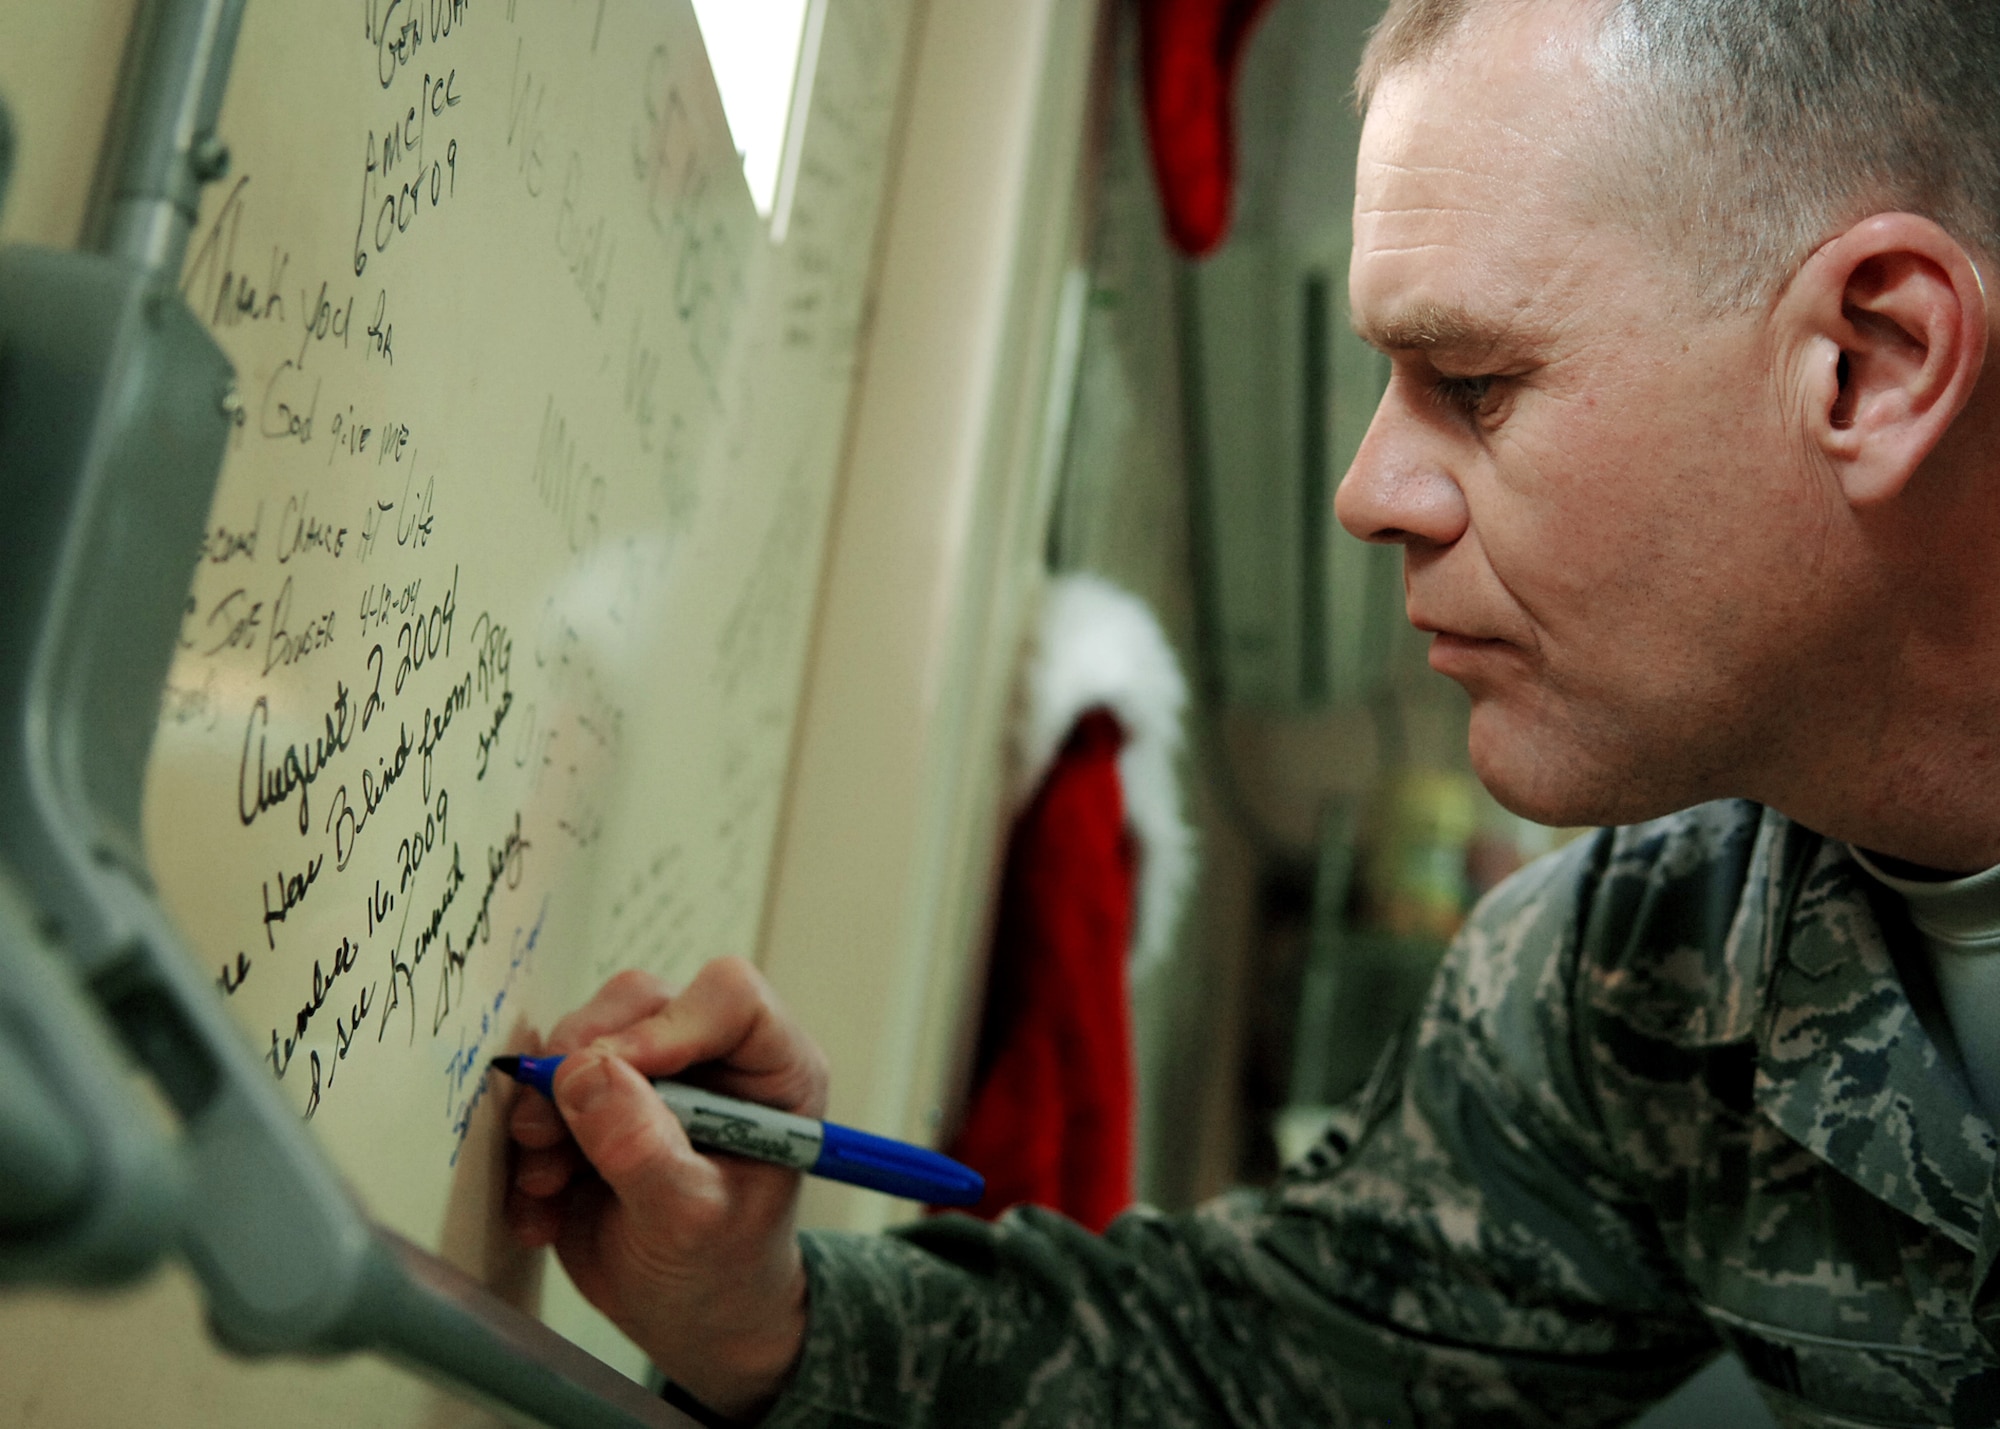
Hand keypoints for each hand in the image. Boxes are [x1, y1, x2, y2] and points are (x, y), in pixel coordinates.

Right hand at [505, 959, 827, 1418]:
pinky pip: (548, 1084)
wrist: (687, 1315)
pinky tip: (543, 1207)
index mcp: (773, 1070)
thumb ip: (643, 1148)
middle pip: (640, 1004)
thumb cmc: (720, 1268)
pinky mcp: (603, 1097)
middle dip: (579, 1065)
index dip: (665, 1026)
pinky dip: (530, 1144)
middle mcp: (716, 1055)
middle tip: (543, 1135)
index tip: (612, 1073)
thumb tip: (585, 1074)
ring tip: (546, 1186)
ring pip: (583, 1038)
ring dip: (546, 1110)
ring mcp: (656, 1070)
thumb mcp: (688, 1221)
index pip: (730, 998)